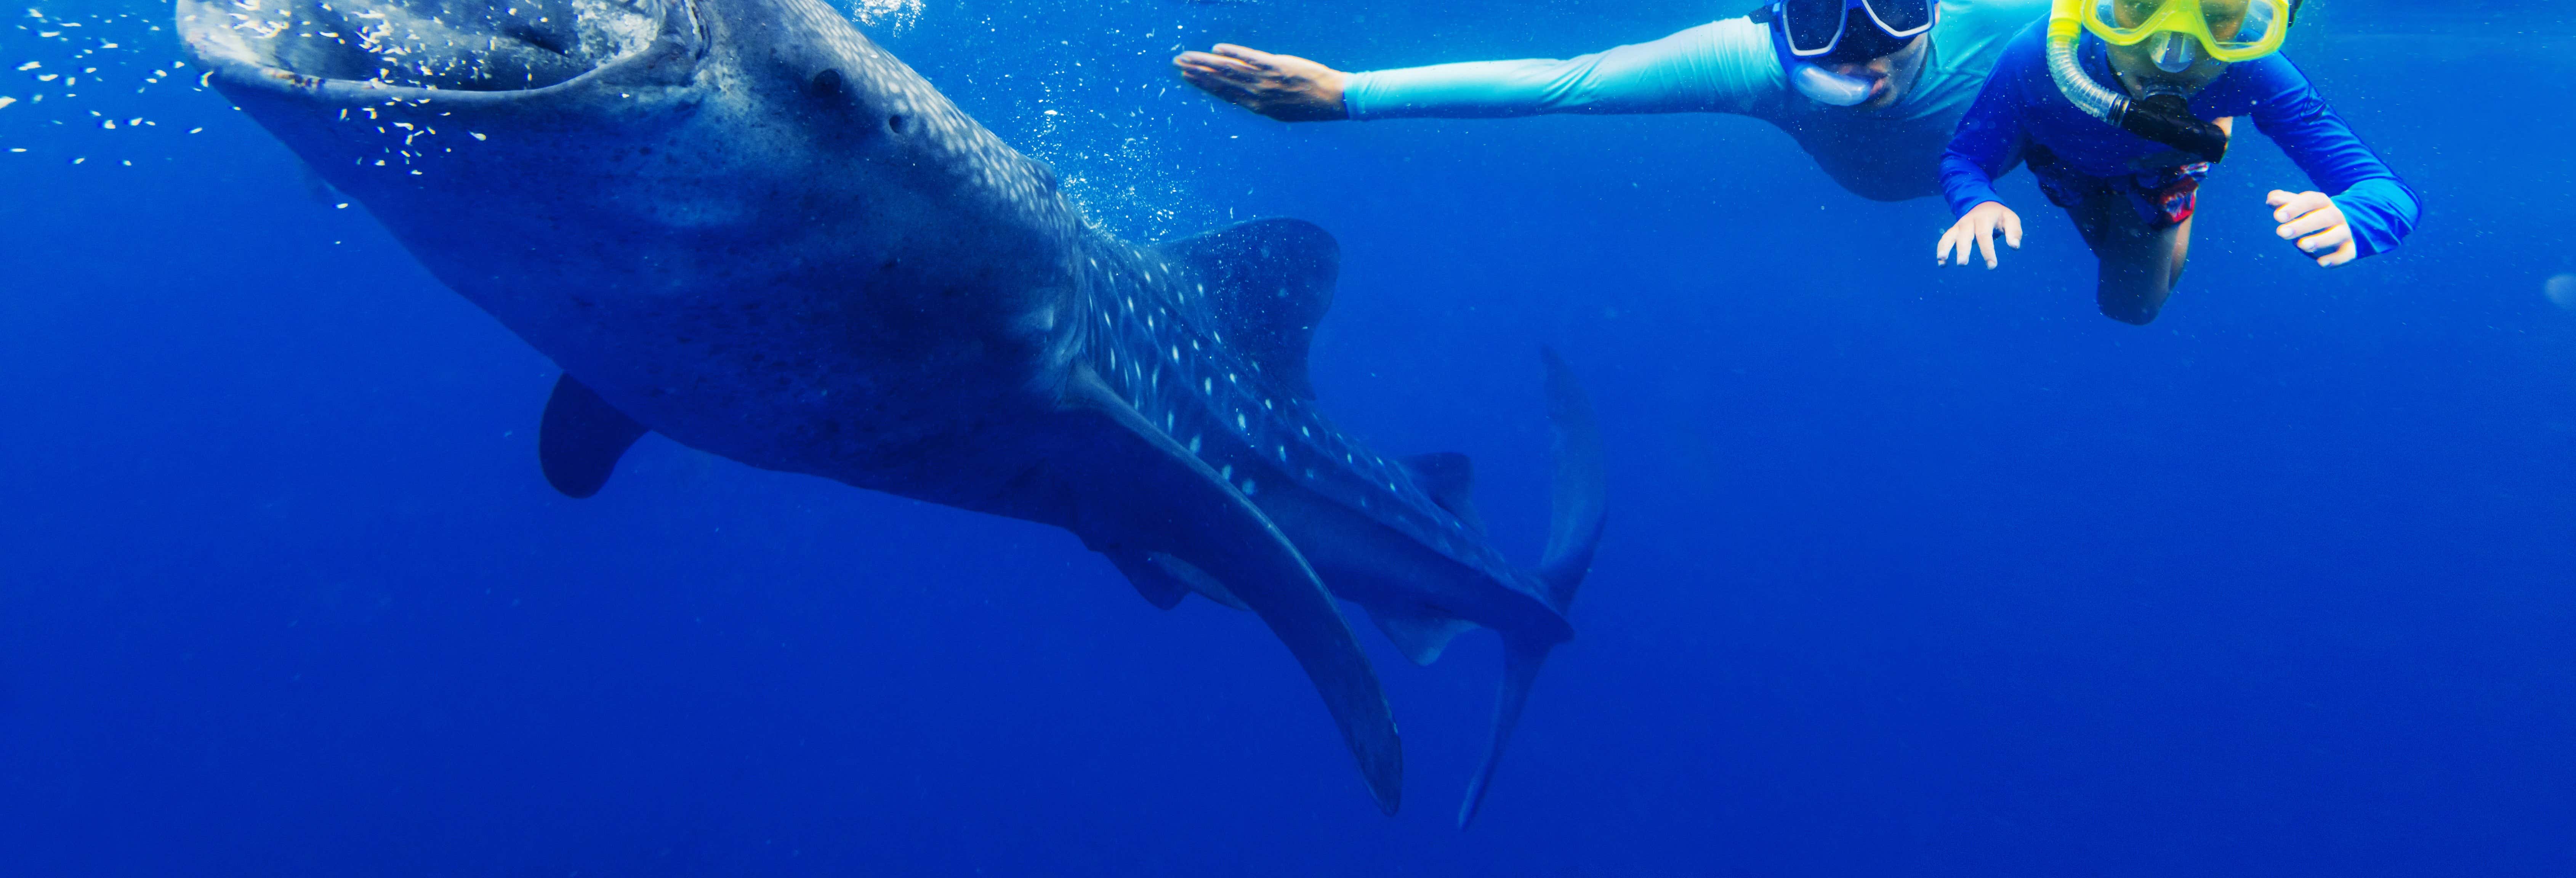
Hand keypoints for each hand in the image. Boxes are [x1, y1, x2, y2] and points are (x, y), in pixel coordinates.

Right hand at [1173, 44, 1350, 121]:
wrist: (1332, 98)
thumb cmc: (1309, 104)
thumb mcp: (1281, 110)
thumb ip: (1261, 101)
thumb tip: (1244, 96)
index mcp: (1257, 106)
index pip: (1224, 93)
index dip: (1203, 85)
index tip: (1186, 78)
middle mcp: (1256, 94)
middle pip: (1220, 81)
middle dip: (1197, 72)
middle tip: (1177, 64)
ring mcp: (1265, 80)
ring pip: (1229, 70)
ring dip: (1206, 63)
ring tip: (1188, 57)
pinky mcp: (1276, 66)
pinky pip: (1250, 59)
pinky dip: (1233, 53)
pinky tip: (1218, 49)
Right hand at [1937, 201, 2022, 268]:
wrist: (1983, 205)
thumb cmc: (1999, 216)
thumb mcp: (2011, 219)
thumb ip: (2014, 232)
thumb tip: (2015, 246)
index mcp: (1984, 218)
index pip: (1984, 235)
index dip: (1987, 251)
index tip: (1992, 266)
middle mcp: (1969, 221)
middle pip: (1964, 236)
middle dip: (1963, 250)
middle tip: (1962, 264)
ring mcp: (1959, 226)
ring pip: (1950, 236)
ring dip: (1945, 248)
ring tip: (1942, 260)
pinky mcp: (1953, 231)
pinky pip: (1944, 239)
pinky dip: (1941, 249)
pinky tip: (1941, 263)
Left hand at [2267, 190, 2354, 266]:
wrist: (2344, 225)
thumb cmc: (2312, 215)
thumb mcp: (2300, 206)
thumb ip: (2285, 201)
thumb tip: (2271, 199)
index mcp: (2322, 202)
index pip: (2311, 200)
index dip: (2295, 207)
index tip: (2277, 216)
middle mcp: (2336, 215)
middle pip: (2323, 217)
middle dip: (2302, 225)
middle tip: (2281, 233)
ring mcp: (2344, 232)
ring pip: (2336, 235)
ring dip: (2320, 240)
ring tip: (2301, 245)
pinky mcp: (2349, 249)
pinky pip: (2346, 254)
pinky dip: (2335, 259)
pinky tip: (2321, 263)